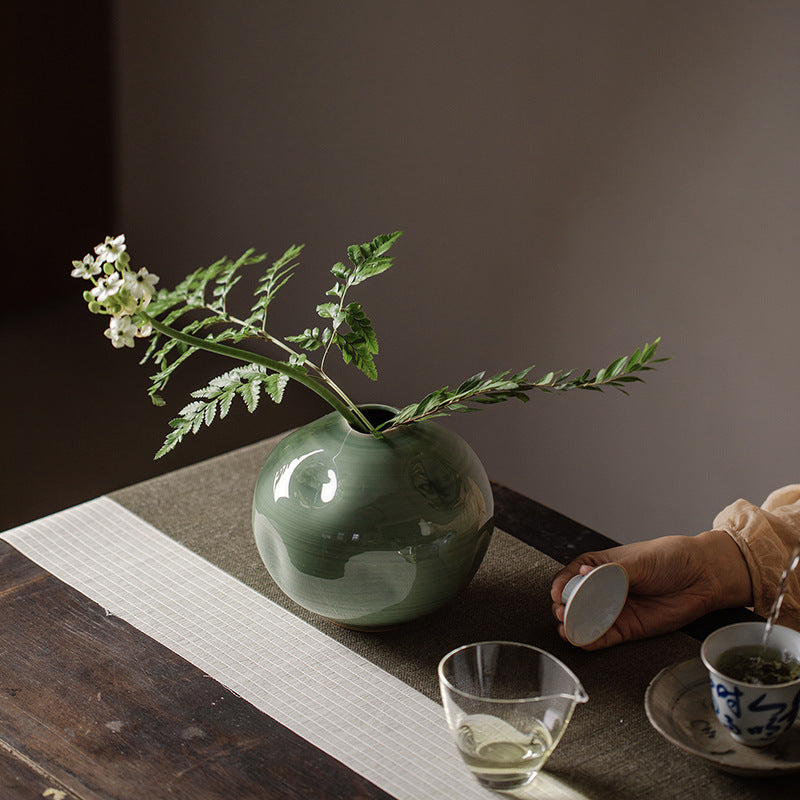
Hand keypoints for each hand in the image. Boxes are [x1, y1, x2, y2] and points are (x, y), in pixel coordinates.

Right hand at [550, 531, 752, 649]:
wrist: (704, 577)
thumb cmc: (671, 559)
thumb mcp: (638, 561)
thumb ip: (612, 572)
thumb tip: (584, 575)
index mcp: (601, 565)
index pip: (572, 575)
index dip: (562, 584)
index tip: (558, 593)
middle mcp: (604, 588)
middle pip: (575, 600)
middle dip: (566, 607)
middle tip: (564, 612)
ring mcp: (615, 609)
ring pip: (586, 621)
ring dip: (574, 626)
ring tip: (568, 628)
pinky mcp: (627, 629)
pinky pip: (603, 638)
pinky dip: (590, 640)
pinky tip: (581, 640)